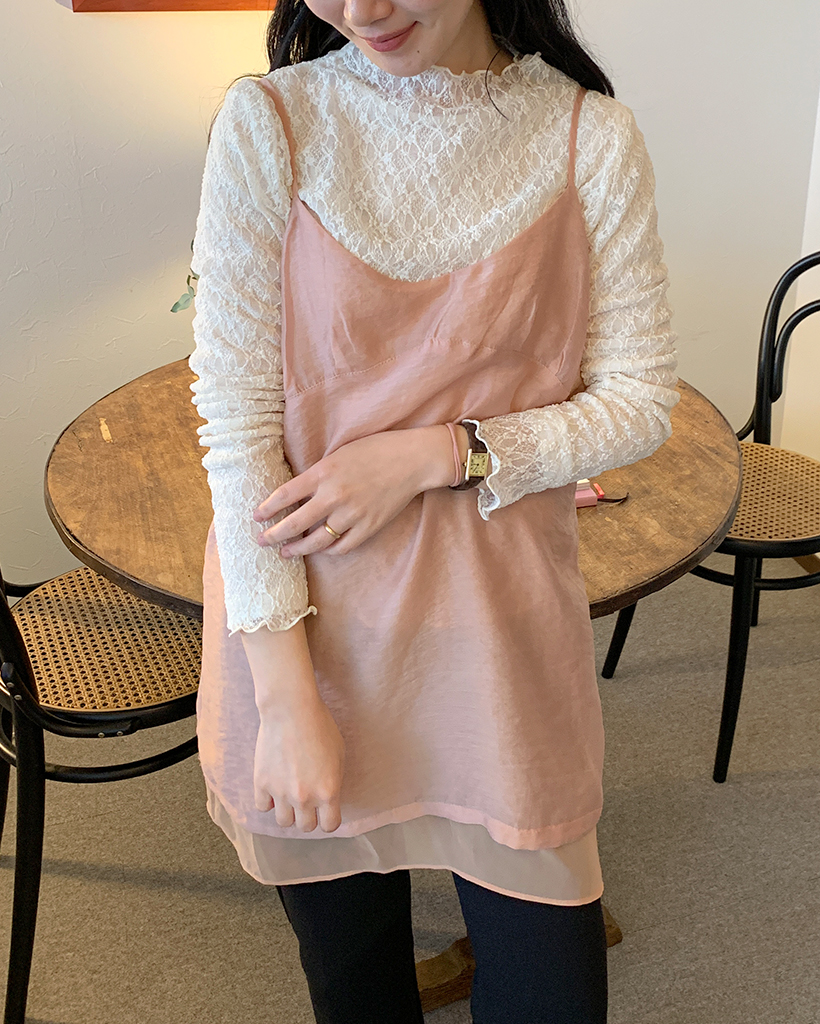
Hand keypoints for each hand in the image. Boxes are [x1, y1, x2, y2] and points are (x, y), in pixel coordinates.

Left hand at [253, 424, 463, 558]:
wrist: (411, 460)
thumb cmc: (375, 450)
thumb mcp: (338, 454)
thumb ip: (317, 474)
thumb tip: (295, 494)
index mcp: (323, 473)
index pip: (285, 495)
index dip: (267, 509)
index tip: (256, 517)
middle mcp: (334, 496)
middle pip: (294, 523)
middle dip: (274, 535)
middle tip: (262, 541)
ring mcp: (352, 514)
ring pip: (316, 541)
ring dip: (297, 549)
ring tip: (285, 552)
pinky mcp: (369, 527)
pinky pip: (342, 546)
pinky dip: (327, 550)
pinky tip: (319, 549)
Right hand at [254, 696, 345, 832]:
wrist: (290, 709)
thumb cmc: (319, 726)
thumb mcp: (339, 754)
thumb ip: (333, 780)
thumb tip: (327, 795)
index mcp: (328, 791)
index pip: (329, 825)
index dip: (329, 819)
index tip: (326, 813)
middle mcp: (304, 797)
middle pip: (305, 827)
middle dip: (308, 816)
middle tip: (307, 802)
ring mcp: (281, 792)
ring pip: (283, 822)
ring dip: (288, 812)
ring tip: (289, 797)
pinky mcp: (262, 783)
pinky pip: (262, 807)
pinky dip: (268, 801)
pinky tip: (273, 787)